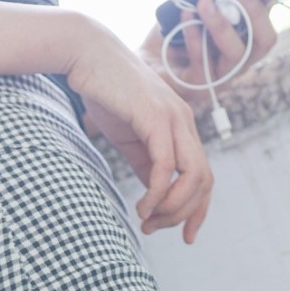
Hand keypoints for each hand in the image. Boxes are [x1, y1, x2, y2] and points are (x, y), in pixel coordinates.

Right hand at [65, 15, 214, 244]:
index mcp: (181, 127)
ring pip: (192, 177)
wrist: (86, 54)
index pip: (204, 176)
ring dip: (172, 208)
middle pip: (204, 181)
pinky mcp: (155, 117)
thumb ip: (145, 162)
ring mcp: (173, 118)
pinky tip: (142, 207)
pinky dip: (157, 193)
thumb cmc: (105, 92)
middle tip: (155, 228)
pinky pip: (166, 166)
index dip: (198, 210)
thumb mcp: (129, 136)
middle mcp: (184, 122)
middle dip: (184, 214)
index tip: (185, 236)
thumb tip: (155, 193)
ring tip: (148, 220)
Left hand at [137, 0, 282, 102]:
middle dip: (253, 13)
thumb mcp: (198, 10)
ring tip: (205, 2)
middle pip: (261, 43)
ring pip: (235, 55)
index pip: (265, 22)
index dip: (270, 3)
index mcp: (243, 43)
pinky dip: (194, 38)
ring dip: (221, 25)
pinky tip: (185, 16)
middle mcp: (237, 63)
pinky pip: (203, 64)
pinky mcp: (198, 87)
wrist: (146, 60)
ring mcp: (220, 78)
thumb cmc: (175, 33)